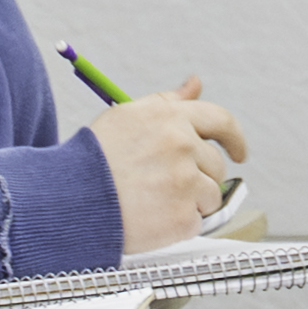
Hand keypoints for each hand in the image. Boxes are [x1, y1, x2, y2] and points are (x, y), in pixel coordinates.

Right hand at [91, 77, 248, 253]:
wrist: (68, 201)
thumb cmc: (94, 160)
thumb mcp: (127, 118)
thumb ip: (167, 102)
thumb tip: (195, 83)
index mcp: (169, 117)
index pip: (221, 121)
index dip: (234, 138)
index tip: (239, 152)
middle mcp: (181, 145)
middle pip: (216, 165)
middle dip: (199, 177)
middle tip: (165, 187)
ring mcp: (185, 182)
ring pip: (211, 196)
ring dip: (189, 202)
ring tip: (152, 202)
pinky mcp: (183, 216)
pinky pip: (197, 222)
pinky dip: (179, 225)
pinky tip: (151, 219)